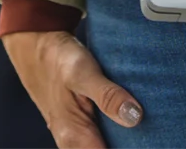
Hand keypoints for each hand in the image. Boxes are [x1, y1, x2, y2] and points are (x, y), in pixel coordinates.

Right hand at [2, 30, 142, 146]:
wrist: (34, 45)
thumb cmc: (57, 59)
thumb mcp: (83, 72)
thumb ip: (108, 96)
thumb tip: (135, 117)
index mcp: (75, 137)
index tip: (151, 142)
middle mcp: (72, 143)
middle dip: (128, 147)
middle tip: (151, 135)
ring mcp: (73, 137)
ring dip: (120, 143)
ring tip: (141, 132)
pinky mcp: (76, 128)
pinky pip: (97, 142)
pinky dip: (114, 138)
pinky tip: (128, 127)